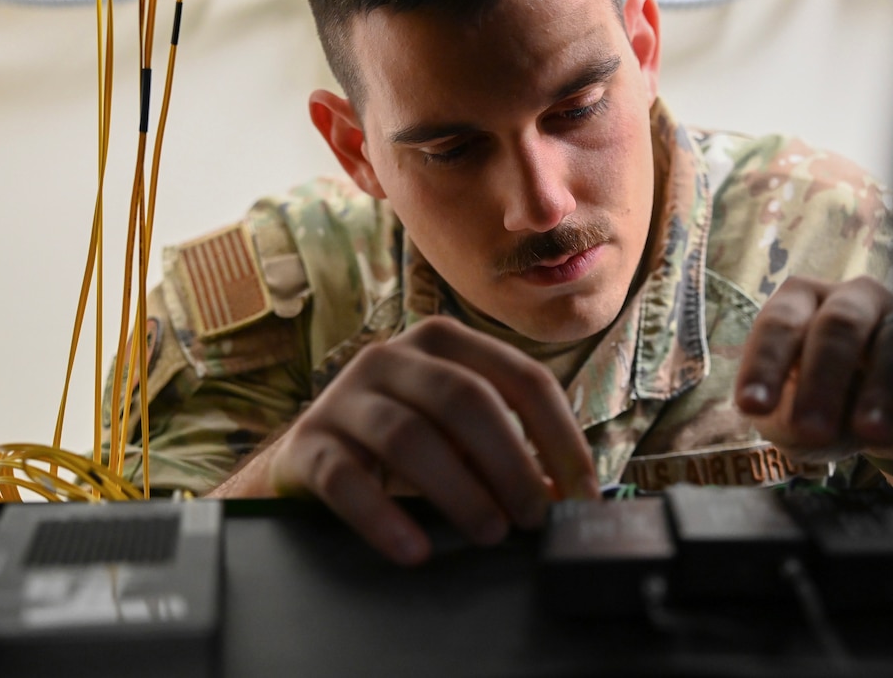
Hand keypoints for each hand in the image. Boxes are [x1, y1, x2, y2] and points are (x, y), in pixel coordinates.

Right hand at [266, 316, 598, 564]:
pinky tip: (415, 551)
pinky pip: (345, 478)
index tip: (583, 495)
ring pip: (408, 436)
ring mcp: (345, 395)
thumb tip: (569, 497)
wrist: (313, 455)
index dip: (560, 437)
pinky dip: (384, 518)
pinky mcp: (309, 441)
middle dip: (510, 462)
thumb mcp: (460, 433)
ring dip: (458, 490)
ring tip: (490, 534)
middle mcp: (392, 356)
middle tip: (534, 518)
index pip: (521, 378)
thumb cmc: (407, 442)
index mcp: (445, 342)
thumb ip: (510, 450)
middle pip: (465, 399)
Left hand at [734, 276, 892, 464]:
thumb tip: (798, 427)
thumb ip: (785, 421)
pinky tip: (890, 431)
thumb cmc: (823, 408)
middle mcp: (846, 298)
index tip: (752, 407)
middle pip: (834, 326)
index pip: (778, 325)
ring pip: (889, 343)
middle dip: (821, 380)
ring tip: (866, 433)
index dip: (764, 365)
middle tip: (811, 430)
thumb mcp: (792, 420)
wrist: (892, 419)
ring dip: (875, 390)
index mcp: (797, 303)